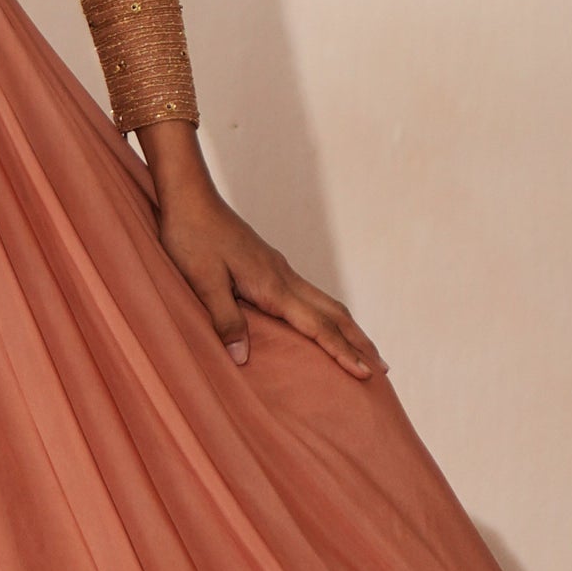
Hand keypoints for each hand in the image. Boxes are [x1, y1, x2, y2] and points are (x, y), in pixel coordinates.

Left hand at [135, 122, 380, 379]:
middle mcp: (283, 277)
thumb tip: (242, 359)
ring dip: (347, 327)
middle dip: (358, 342)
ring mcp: (279, 269)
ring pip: (324, 302)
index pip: (317, 325)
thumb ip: (225, 319)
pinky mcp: (268, 264)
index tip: (365, 374)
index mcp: (272, 286)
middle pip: (333, 313)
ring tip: (362, 349)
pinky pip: (308, 295)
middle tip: (383, 369)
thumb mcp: (202, 281)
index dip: (341, 352)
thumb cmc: (191, 237)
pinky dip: (326, 314)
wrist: (189, 196)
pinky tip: (319, 320)